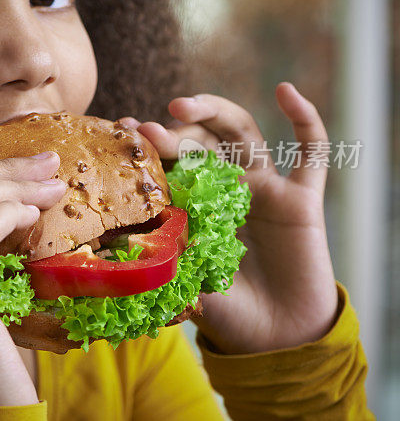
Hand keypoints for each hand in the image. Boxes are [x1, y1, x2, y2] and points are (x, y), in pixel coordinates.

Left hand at [121, 82, 337, 352]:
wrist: (276, 338)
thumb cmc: (225, 310)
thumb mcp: (183, 280)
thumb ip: (162, 257)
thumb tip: (117, 242)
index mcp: (195, 201)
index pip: (169, 161)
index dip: (149, 145)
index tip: (123, 129)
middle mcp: (226, 186)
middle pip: (201, 142)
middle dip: (175, 133)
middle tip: (150, 129)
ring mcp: (264, 188)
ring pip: (242, 134)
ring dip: (216, 113)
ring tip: (184, 105)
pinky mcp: (302, 198)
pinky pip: (311, 153)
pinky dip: (304, 121)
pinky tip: (286, 91)